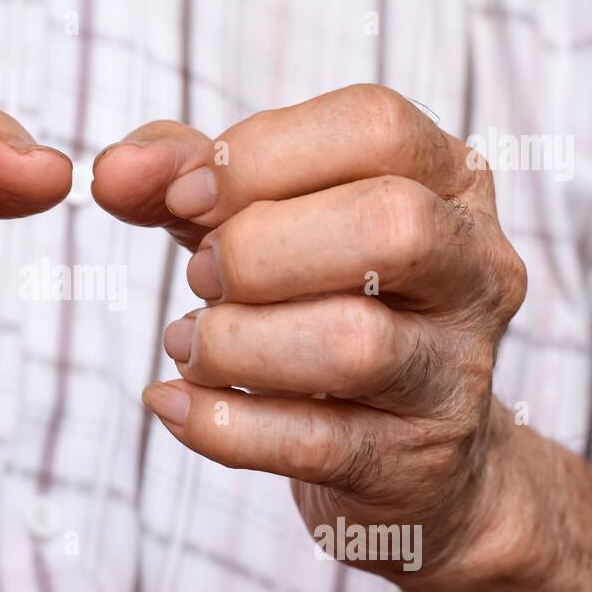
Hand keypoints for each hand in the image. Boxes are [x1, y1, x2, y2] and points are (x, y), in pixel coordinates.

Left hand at [92, 84, 527, 584]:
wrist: (415, 461)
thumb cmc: (326, 304)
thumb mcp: (264, 218)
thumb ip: (185, 176)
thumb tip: (112, 172)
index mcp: (452, 181)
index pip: (377, 126)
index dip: (262, 153)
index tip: (184, 198)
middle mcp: (478, 270)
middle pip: (389, 223)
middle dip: (259, 249)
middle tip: (203, 278)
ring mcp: (457, 374)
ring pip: (354, 342)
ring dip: (235, 341)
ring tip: (191, 344)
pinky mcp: (416, 464)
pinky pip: (312, 442)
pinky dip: (219, 424)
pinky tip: (174, 403)